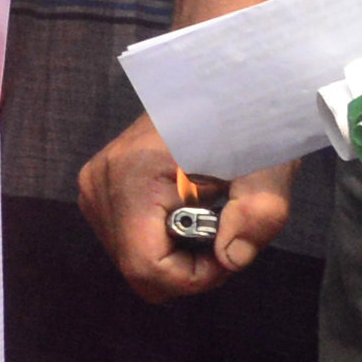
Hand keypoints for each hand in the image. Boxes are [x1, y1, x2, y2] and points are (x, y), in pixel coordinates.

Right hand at [78, 111, 291, 302]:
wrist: (222, 84)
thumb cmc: (247, 121)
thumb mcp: (268, 166)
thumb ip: (257, 213)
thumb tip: (230, 259)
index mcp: (133, 173)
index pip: (146, 265)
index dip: (194, 277)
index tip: (230, 250)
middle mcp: (100, 183)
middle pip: (136, 269)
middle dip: (188, 268)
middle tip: (226, 235)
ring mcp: (94, 186)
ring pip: (130, 261)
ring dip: (176, 257)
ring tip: (210, 219)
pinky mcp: (98, 188)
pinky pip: (126, 242)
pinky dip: (161, 243)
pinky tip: (187, 213)